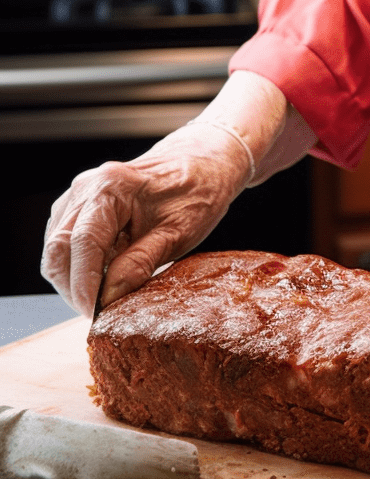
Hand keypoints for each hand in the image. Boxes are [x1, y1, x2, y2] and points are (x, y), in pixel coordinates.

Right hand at [41, 123, 253, 316]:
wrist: (203, 164)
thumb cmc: (197, 192)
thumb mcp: (178, 232)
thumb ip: (141, 262)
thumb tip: (108, 297)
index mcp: (111, 186)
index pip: (83, 242)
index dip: (84, 283)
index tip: (94, 314)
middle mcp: (86, 187)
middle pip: (60, 247)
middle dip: (75, 287)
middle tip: (100, 314)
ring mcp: (78, 195)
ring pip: (57, 248)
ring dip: (74, 278)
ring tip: (105, 296)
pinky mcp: (78, 207)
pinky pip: (65, 243)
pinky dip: (78, 265)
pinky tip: (104, 276)